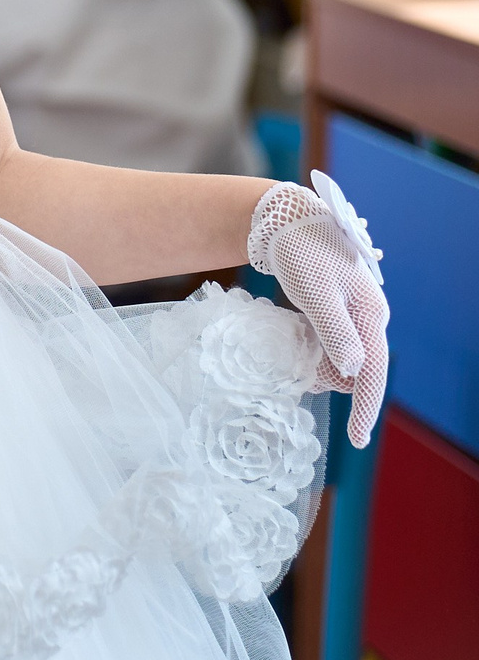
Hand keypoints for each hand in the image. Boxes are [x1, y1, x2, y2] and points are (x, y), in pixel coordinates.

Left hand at [250, 174, 389, 446]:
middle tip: (301, 379)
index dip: (366, 406)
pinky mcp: (332, 310)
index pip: (373, 370)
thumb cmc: (301, 251)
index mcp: (370, 313)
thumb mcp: (316, 292)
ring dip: (320, 366)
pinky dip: (312, 351)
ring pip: (342, 358)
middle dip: (332, 381)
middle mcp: (366, 316)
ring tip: (293, 357)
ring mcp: (350, 313)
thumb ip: (334, 331)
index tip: (358, 439)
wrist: (286, 220)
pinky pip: (328, 344)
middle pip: (358, 368)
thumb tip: (353, 371)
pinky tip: (293, 345)